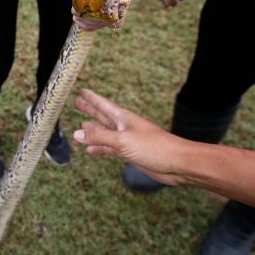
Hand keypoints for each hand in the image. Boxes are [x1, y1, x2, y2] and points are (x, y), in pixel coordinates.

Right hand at [72, 88, 186, 185]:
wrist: (177, 163)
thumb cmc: (155, 147)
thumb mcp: (123, 140)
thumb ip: (100, 137)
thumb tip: (77, 134)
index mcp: (124, 118)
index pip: (103, 105)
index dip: (92, 98)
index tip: (82, 91)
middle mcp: (124, 127)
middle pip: (102, 116)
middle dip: (90, 110)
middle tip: (77, 103)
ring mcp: (127, 141)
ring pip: (105, 134)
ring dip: (93, 130)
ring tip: (81, 126)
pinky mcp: (130, 154)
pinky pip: (110, 149)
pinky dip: (99, 149)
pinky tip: (90, 150)